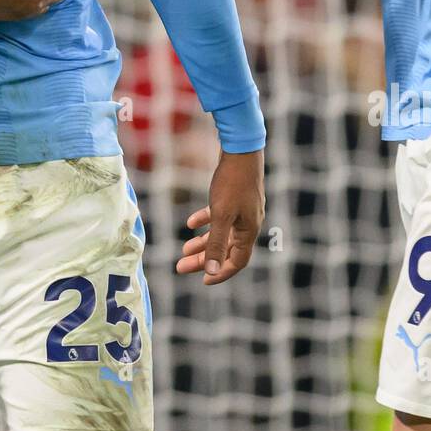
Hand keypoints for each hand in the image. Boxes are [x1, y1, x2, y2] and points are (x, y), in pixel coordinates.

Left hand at [176, 149, 264, 284]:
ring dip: (202, 241)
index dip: (220, 273)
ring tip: (183, 248)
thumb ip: (216, 243)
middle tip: (181, 266)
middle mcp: (248, 222)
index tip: (202, 281)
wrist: (240, 149)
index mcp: (249, 230)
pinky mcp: (235, 196)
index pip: (237, 261)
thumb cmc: (232, 182)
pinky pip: (220, 215)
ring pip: (221, 233)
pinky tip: (190, 222)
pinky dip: (205, 221)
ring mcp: (243, 209)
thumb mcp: (221, 215)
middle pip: (226, 248)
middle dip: (203, 259)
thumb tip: (211, 270)